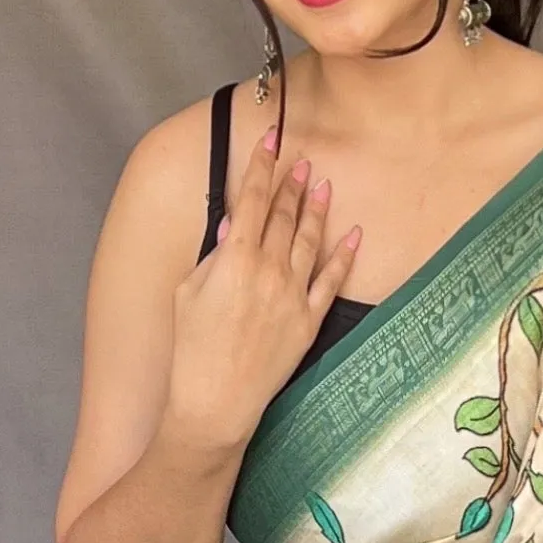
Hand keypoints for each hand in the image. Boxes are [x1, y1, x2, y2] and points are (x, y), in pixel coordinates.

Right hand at [165, 133, 362, 454]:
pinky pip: (332, 280)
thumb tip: (233, 227)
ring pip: (310, 240)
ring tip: (322, 185)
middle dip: (292, 183)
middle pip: (284, 215)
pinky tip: (354, 234)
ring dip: (317, 209)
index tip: (270, 141)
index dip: (262, 166)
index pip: (253, 199)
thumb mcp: (189, 293)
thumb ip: (214, 256)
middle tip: (301, 160)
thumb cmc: (191, 350)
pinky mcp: (309, 321)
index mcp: (235, 258)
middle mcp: (269, 270)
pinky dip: (345, 255)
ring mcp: (293, 295)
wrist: (215, 401)